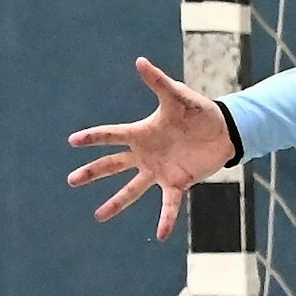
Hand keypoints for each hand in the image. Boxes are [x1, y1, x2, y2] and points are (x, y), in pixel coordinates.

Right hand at [67, 57, 235, 239]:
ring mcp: (159, 170)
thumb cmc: (199, 111)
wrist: (224, 131)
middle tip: (72, 180)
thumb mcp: (178, 97)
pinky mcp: (177, 182)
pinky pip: (169, 204)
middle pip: (113, 165)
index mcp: (142, 133)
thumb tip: (140, 61)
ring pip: (132, 189)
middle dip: (92, 172)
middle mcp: (145, 154)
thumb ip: (159, 82)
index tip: (72, 141)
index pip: (112, 136)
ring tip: (99, 216)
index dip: (94, 138)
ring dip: (116, 202)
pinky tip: (161, 235)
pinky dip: (165, 219)